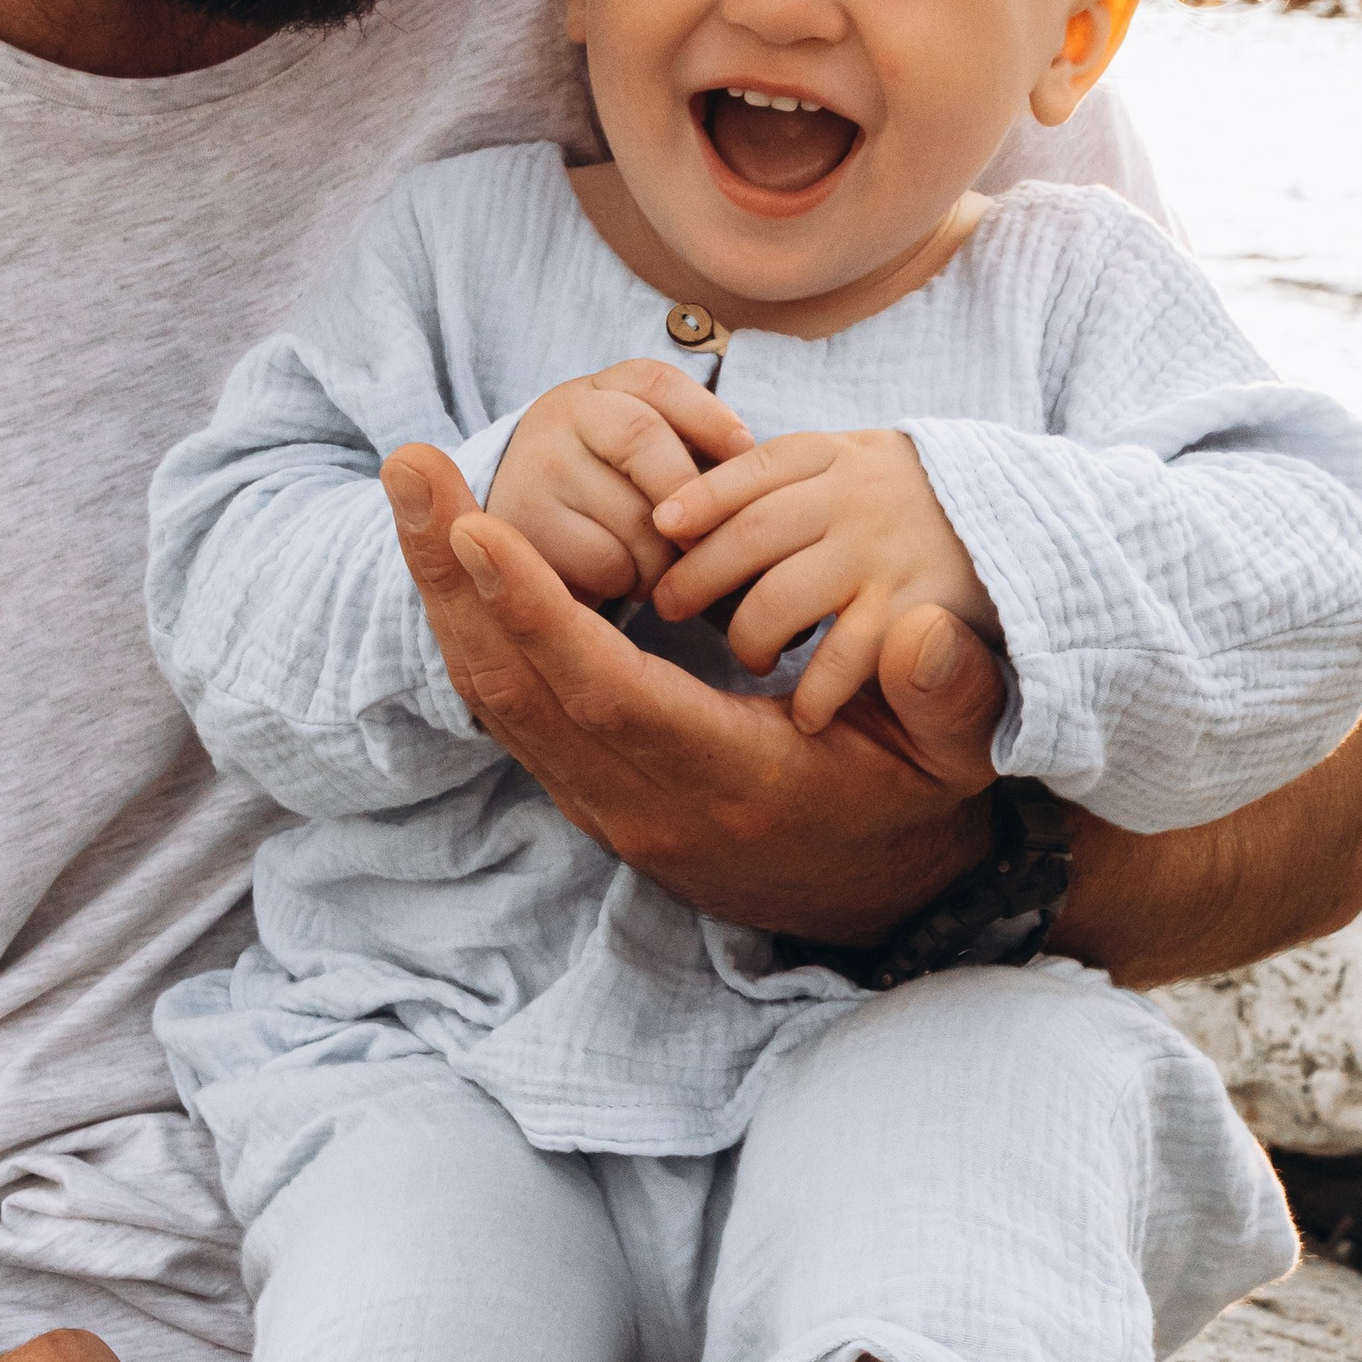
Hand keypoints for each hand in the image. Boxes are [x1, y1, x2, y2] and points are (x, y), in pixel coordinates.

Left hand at [383, 442, 1004, 942]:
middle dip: (449, 575)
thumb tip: (925, 630)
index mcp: (731, 779)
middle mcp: (645, 799)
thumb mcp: (954, 755)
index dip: (535, 610)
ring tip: (411, 484)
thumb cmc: (906, 800)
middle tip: (407, 467)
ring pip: (493, 697)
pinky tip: (442, 548)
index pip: (609, 693)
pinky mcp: (584, 787)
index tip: (476, 528)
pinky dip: (467, 621)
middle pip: (515, 687)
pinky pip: (506, 704)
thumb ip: (948, 693)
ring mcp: (602, 801)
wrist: (864, 895)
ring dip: (441, 590)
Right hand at [485, 359, 751, 600]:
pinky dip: (633, 580)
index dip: (711, 418)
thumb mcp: (639, 455)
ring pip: (632, 511)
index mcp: (599, 389)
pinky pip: (606, 559)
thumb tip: (758, 480)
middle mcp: (561, 415)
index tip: (747, 456)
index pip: (658, 383)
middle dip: (691, 495)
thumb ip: (691, 452)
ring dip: (669, 553)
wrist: (517, 534)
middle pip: (644, 438)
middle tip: (715, 536)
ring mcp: (537, 466)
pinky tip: (630, 580)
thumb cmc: (607, 494)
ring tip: (671, 566)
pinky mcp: (526, 525)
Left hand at [652, 428, 998, 732]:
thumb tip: (685, 507)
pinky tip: (804, 712)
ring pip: (781, 596)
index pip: (750, 469)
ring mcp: (885, 553)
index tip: (660, 523)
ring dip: (749, 634)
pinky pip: (846, 655)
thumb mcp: (862, 467)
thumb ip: (791, 479)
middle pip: (750, 533)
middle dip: (697, 575)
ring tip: (750, 656)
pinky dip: (816, 687)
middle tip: (669, 606)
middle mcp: (857, 498)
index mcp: (839, 456)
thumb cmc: (920, 506)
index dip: (699, 497)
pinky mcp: (917, 608)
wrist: (1038, 527)